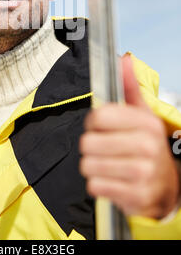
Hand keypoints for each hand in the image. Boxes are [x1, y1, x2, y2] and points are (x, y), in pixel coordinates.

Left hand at [79, 54, 179, 218]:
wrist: (166, 186)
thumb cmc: (147, 146)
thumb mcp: (142, 115)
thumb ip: (129, 88)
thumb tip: (124, 59)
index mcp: (146, 123)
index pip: (98, 117)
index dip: (93, 122)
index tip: (99, 126)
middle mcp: (146, 147)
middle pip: (89, 143)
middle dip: (90, 146)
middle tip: (103, 148)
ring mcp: (142, 173)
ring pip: (88, 165)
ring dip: (92, 165)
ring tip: (106, 164)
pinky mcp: (134, 196)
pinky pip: (95, 186)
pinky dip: (97, 184)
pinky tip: (110, 180)